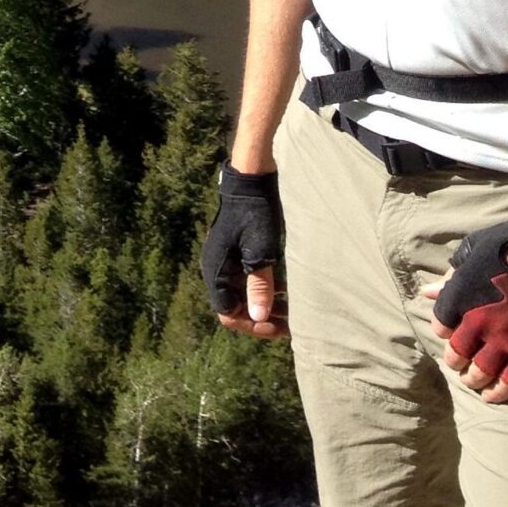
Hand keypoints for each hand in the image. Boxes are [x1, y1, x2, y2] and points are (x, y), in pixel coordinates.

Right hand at [201, 164, 288, 338]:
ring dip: (265, 303)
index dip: (252, 324)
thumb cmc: (254, 215)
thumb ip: (259, 286)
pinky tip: (285, 289)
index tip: (277, 325)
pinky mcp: (235, 252)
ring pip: (243, 294)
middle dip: (261, 316)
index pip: (228, 313)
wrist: (251, 181)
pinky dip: (264, 287)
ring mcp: (225, 260)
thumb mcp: (260, 253)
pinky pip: (246, 280)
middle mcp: (216, 269)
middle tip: (289, 324)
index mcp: (215, 271)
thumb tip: (258, 318)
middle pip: (236, 307)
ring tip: (291, 311)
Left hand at [421, 205, 507, 401]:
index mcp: (460, 297)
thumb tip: (427, 293)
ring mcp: (507, 340)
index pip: (441, 325)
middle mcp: (479, 323)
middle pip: (458, 354)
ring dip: (474, 380)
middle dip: (456, 362)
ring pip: (482, 372)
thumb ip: (450, 278)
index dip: (444, 330)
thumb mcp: (471, 252)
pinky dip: (500, 392)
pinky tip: (493, 397)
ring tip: (473, 381)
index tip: (450, 332)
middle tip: (460, 365)